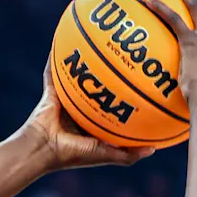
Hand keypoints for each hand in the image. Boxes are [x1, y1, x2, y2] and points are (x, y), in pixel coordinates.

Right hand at [19, 58, 154, 170]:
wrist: (42, 149)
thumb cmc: (72, 154)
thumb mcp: (105, 154)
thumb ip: (127, 155)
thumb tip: (153, 148)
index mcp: (91, 125)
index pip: (111, 108)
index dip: (124, 98)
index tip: (141, 86)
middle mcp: (79, 112)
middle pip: (97, 90)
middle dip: (108, 77)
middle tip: (125, 60)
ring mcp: (64, 101)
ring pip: (78, 79)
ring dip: (84, 65)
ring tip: (97, 46)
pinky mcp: (51, 93)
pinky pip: (53, 73)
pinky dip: (56, 59)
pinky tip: (64, 42)